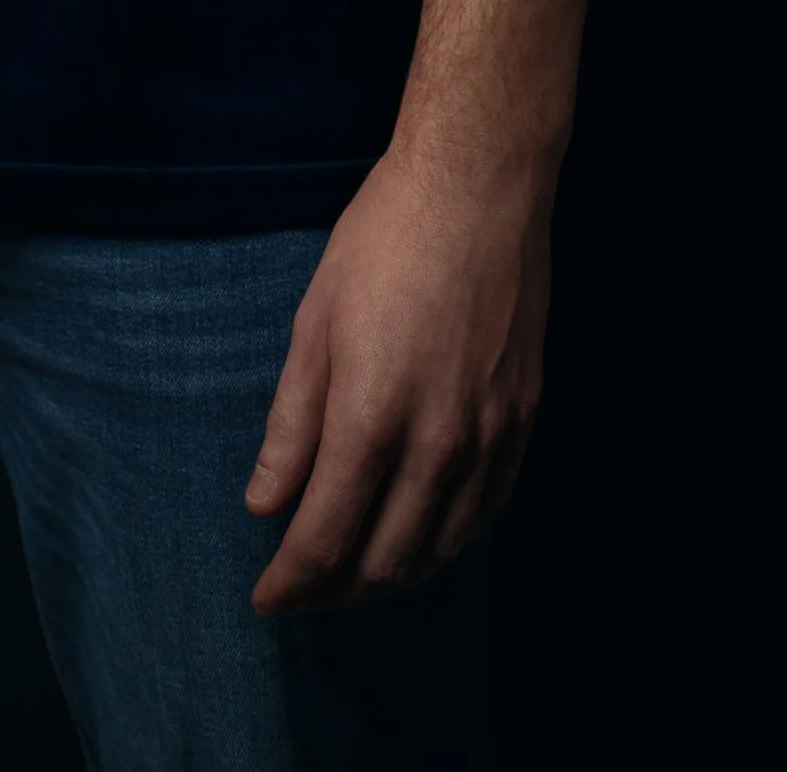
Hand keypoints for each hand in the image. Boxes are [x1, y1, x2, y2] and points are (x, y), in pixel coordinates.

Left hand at [245, 136, 551, 611]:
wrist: (479, 187)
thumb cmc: (383, 242)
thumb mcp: (314, 324)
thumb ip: (291, 425)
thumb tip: (264, 504)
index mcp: (371, 418)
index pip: (324, 540)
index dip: (290, 583)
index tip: (266, 599)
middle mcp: (436, 444)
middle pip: (383, 563)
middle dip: (334, 593)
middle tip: (302, 593)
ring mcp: (488, 437)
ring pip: (439, 550)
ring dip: (390, 577)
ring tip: (352, 576)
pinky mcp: (522, 421)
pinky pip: (485, 514)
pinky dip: (447, 544)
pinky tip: (421, 538)